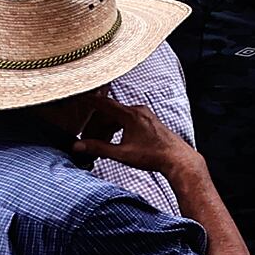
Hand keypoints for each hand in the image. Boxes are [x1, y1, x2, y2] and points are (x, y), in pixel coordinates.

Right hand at [75, 94, 198, 176]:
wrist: (176, 158)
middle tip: (86, 140)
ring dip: (106, 129)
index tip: (78, 95)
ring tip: (98, 145)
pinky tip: (111, 143)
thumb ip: (98, 148)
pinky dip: (116, 130)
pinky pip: (127, 121)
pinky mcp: (148, 121)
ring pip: (118, 118)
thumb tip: (78, 146)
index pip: (104, 103)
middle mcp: (138, 111)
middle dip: (96, 126)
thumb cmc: (152, 155)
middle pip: (109, 113)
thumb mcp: (121, 153)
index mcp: (131, 115)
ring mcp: (144, 115)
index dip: (89, 100)